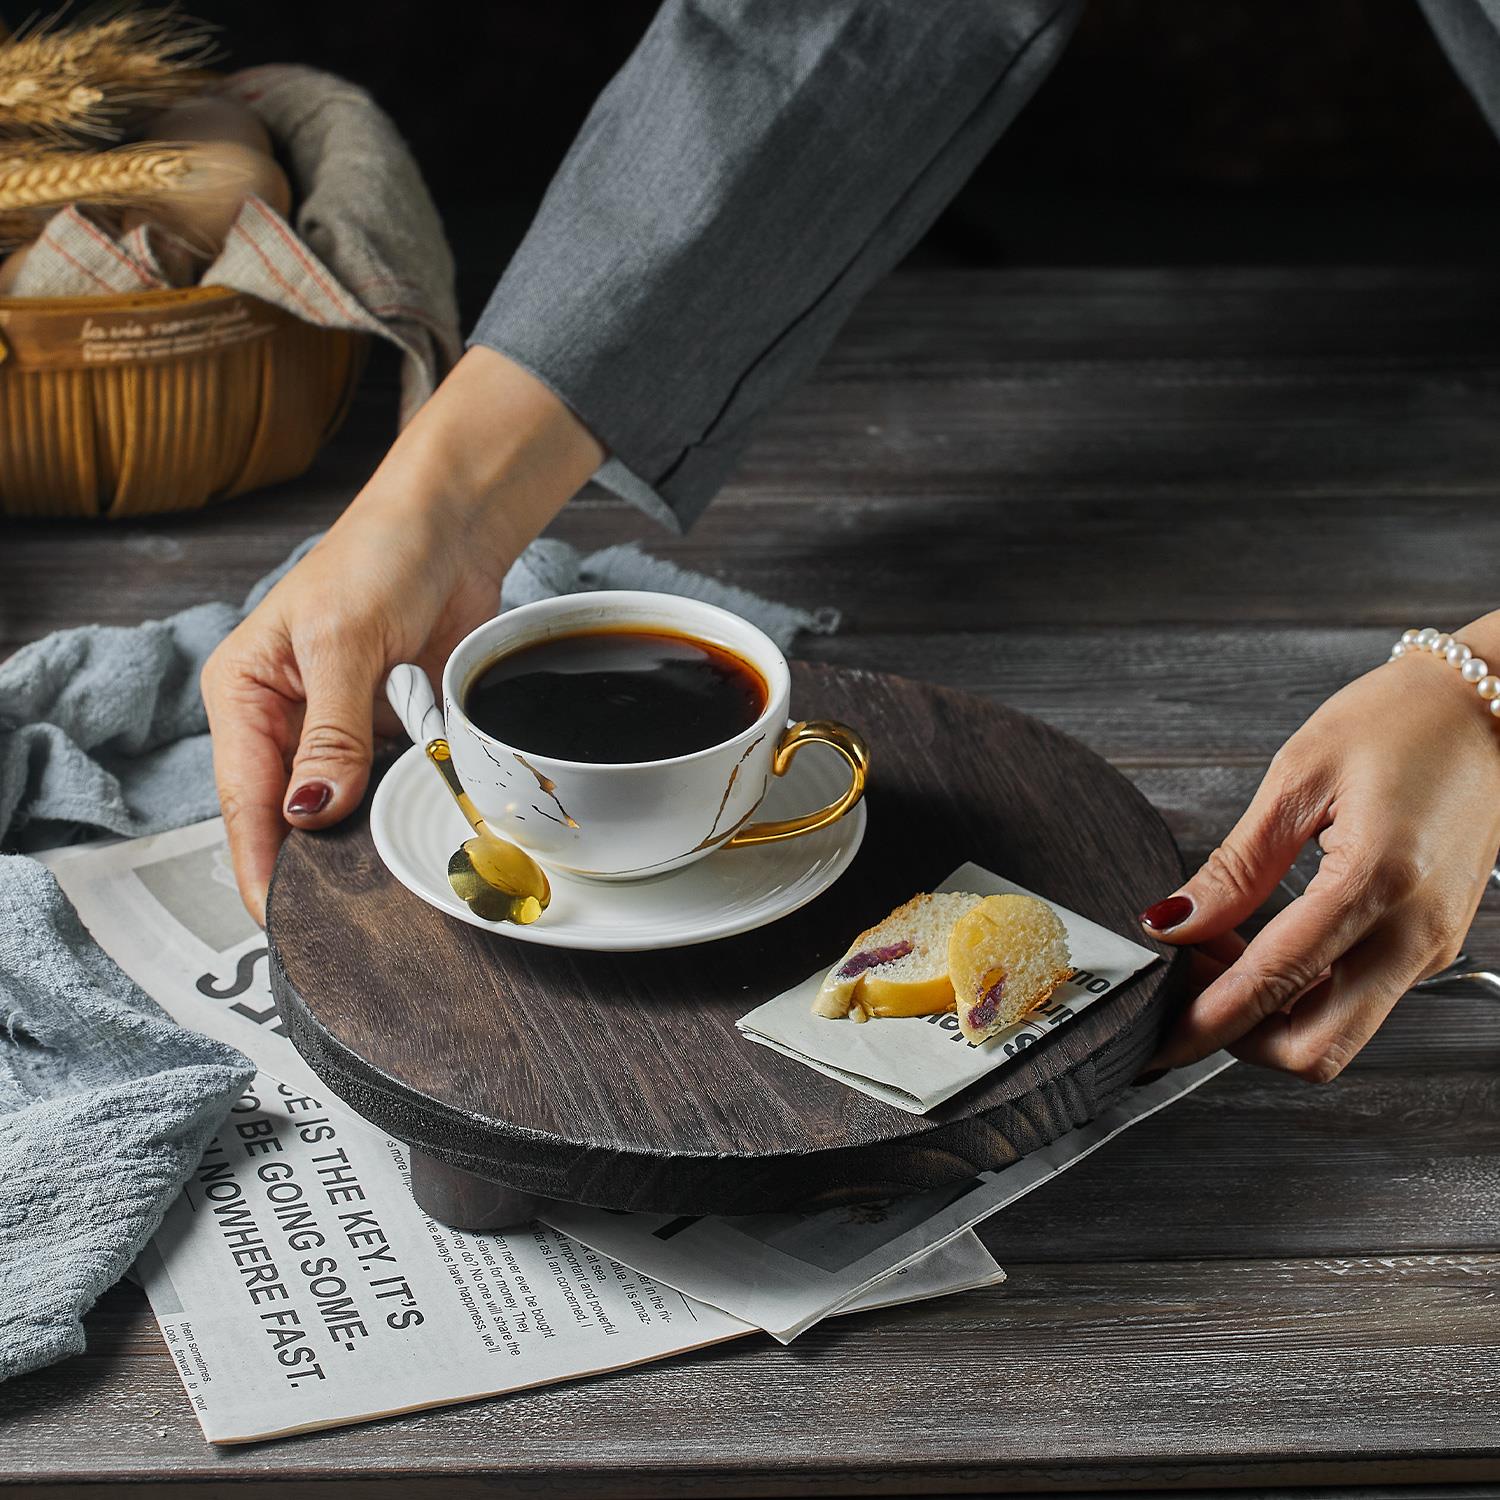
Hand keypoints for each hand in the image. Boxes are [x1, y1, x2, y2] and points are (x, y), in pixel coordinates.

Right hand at [201, 347, 603, 921]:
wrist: (452, 529)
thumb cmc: (378, 558)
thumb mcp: (343, 641)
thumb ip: (331, 732)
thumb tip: (309, 812)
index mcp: (246, 696)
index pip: (245, 798)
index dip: (261, 862)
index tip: (278, 919)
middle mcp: (288, 724)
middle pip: (290, 817)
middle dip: (311, 868)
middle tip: (340, 924)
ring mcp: (343, 734)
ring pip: (345, 813)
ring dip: (364, 845)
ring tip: (381, 898)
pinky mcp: (393, 734)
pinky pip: (393, 790)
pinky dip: (404, 813)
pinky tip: (416, 845)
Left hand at [1140, 622, 1499, 1080]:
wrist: (1488, 708)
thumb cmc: (1399, 722)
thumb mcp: (1298, 778)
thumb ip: (1234, 866)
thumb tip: (1173, 922)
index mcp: (1376, 881)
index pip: (1276, 983)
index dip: (1208, 1020)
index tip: (1158, 1037)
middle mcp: (1414, 931)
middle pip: (1316, 1047)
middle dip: (1239, 1035)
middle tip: (1186, 983)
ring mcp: (1429, 945)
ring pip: (1337, 1031)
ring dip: (1267, 1012)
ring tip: (1217, 948)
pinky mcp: (1431, 943)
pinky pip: (1357, 998)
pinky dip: (1300, 991)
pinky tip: (1259, 942)